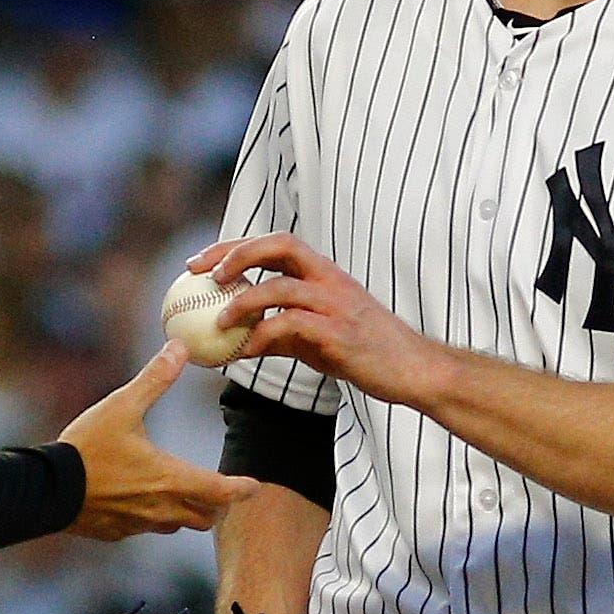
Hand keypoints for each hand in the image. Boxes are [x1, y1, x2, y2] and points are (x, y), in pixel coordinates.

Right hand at [61, 341, 259, 539]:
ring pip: (177, 525)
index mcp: (170, 478)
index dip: (241, 489)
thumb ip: (154, 379)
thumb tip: (179, 348)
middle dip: (216, 504)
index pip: (220, 492)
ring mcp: (138, 524)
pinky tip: (137, 500)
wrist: (46, 489)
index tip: (254, 485)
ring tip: (180, 492)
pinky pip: (145, 529)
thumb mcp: (122, 406)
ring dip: (185, 512)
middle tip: (218, 489)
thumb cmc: (87, 447)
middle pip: (204, 517)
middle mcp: (160, 508)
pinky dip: (151, 517)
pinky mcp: (117, 532)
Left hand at [190, 234, 437, 407]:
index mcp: (325, 274)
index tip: (200, 263)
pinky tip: (244, 351)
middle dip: (237, 254)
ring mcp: (336, 305)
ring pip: (282, 286)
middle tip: (204, 275)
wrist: (413, 370)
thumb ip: (282, 333)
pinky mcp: (340, 334)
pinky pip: (293, 327)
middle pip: (280, 246)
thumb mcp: (318, 337)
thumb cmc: (366, 352)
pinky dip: (264, 335)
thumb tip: (238, 343)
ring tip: (219, 320)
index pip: (277, 243)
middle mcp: (330, 281)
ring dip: (244, 301)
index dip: (235, 247)